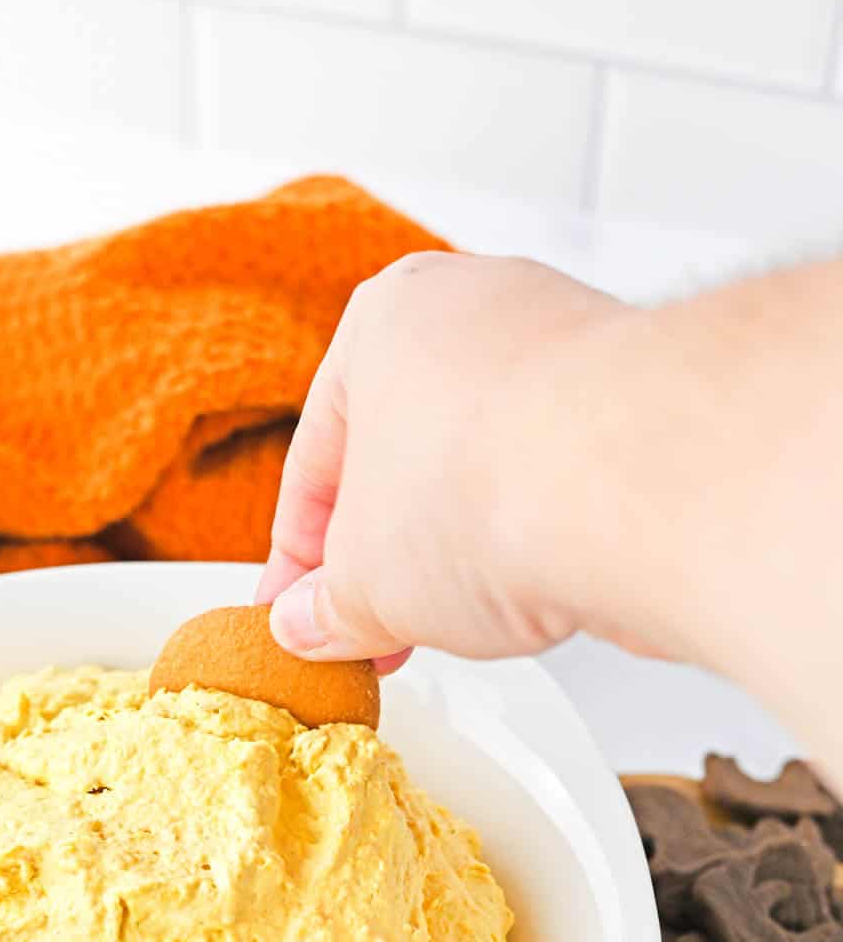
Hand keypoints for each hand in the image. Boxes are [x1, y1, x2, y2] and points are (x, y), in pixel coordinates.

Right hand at [256, 253, 631, 668]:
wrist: (635, 488)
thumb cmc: (482, 492)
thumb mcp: (363, 586)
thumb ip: (328, 610)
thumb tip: (311, 626)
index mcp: (386, 319)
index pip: (318, 458)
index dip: (299, 559)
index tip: (300, 614)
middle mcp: (482, 310)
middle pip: (408, 457)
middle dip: (387, 556)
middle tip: (373, 631)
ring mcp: (569, 349)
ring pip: (488, 469)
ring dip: (464, 550)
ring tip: (455, 623)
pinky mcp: (642, 403)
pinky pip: (562, 481)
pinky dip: (538, 537)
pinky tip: (530, 593)